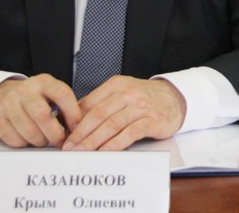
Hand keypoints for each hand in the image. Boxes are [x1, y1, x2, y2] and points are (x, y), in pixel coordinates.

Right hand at [0, 74, 80, 147]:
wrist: (0, 95)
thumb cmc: (33, 99)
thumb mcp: (49, 95)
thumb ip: (63, 108)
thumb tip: (79, 129)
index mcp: (44, 82)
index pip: (62, 94)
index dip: (73, 114)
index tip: (77, 128)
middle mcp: (25, 90)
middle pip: (43, 116)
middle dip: (55, 134)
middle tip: (60, 142)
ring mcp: (8, 103)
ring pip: (29, 131)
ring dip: (40, 141)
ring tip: (43, 139)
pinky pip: (15, 139)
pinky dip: (24, 144)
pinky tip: (27, 138)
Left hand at [62, 76, 186, 151]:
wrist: (175, 98)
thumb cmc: (145, 98)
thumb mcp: (122, 93)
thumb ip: (101, 103)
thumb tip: (73, 120)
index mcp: (116, 85)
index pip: (89, 103)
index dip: (74, 121)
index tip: (63, 135)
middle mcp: (128, 93)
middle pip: (98, 114)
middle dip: (80, 133)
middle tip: (68, 147)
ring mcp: (141, 106)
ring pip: (112, 124)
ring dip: (94, 140)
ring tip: (81, 152)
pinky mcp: (152, 119)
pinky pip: (130, 133)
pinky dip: (115, 144)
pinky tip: (105, 152)